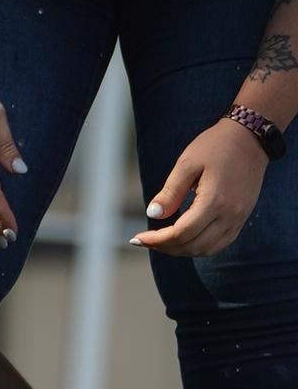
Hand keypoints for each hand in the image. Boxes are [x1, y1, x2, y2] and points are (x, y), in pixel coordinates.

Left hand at [132, 122, 267, 258]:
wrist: (250, 138)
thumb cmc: (216, 146)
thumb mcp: (187, 163)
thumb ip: (170, 192)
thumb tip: (153, 215)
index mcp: (214, 201)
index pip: (181, 233)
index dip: (157, 241)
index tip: (137, 239)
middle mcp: (229, 215)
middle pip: (193, 246)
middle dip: (166, 247)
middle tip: (146, 241)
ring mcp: (238, 218)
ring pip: (207, 249)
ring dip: (182, 250)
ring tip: (162, 242)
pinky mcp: (242, 218)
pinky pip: (220, 243)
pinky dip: (200, 247)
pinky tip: (185, 239)